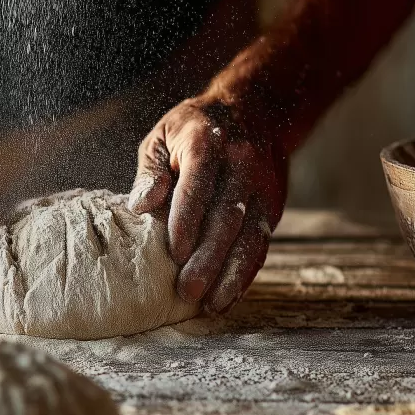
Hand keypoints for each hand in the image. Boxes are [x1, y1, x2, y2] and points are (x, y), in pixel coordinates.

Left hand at [128, 93, 287, 312]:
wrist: (255, 109)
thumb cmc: (194, 129)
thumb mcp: (164, 136)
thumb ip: (151, 171)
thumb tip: (140, 205)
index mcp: (207, 144)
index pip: (197, 187)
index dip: (186, 222)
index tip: (173, 254)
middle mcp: (241, 165)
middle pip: (227, 218)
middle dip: (208, 258)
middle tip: (186, 291)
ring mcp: (263, 186)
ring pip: (250, 235)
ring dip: (231, 274)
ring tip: (211, 305)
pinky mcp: (274, 204)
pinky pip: (262, 243)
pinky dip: (246, 272)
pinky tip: (230, 295)